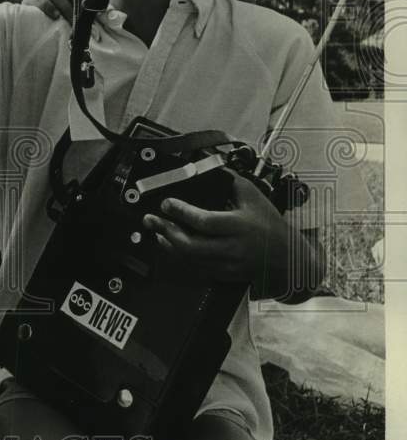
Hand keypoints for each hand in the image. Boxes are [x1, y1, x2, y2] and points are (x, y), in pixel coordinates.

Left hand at [141, 170, 295, 295]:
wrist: (289, 260)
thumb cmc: (271, 225)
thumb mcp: (254, 197)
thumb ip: (231, 180)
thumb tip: (208, 164)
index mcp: (240, 226)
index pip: (205, 221)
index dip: (181, 212)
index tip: (166, 203)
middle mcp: (233, 248)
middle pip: (191, 245)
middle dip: (166, 231)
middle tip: (151, 219)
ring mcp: (228, 265)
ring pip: (190, 259)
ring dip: (168, 244)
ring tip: (157, 230)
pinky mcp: (224, 275)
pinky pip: (195, 268)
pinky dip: (179, 256)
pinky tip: (170, 244)